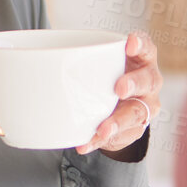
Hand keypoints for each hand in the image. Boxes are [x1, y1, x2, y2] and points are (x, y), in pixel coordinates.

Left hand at [75, 31, 161, 155]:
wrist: (113, 107)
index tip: (128, 43)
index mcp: (139, 61)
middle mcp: (147, 82)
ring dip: (119, 121)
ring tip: (103, 128)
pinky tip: (86, 143)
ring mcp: (144, 106)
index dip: (140, 44)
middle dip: (134, 83)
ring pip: (138, 113)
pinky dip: (100, 140)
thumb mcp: (97, 65)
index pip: (146, 48)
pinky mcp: (134, 129)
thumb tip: (38, 63)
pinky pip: (121, 136)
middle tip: (119, 88)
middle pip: (148, 81)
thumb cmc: (104, 78)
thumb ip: (80, 61)